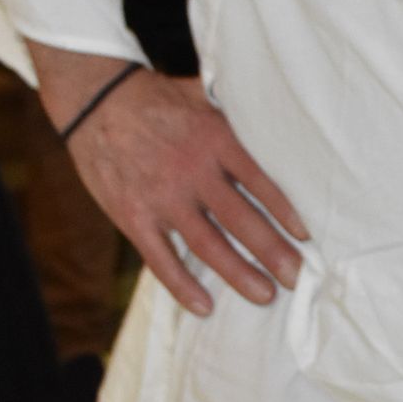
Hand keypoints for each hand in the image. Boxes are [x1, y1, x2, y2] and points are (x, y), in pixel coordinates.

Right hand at [49, 62, 308, 316]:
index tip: (307, 236)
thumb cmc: (157, 98)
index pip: (261, 181)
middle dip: (272, 252)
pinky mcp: (133, 217)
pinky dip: (182, 285)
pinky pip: (161, 259)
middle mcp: (192, 172)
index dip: (286, 211)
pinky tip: (205, 306)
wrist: (95, 100)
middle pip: (241, 220)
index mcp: (214, 139)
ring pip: (207, 245)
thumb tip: (279, 125)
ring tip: (265, 295)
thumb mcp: (202, 95)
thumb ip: (236, 119)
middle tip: (297, 278)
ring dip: (239, 273)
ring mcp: (161, 198)